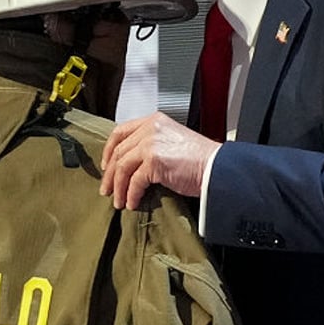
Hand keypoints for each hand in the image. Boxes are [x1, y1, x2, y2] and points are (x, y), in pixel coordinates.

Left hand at [100, 112, 220, 209]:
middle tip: (107, 189)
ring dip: (118, 187)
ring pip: (122, 167)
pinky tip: (132, 203)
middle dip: (111, 174)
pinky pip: (134, 181)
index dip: (109, 150)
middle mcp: (150, 128)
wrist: (216, 167)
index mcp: (154, 121)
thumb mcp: (171, 141)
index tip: (107, 165)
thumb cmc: (200, 158)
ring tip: (118, 201)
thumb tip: (132, 166)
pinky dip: (131, 194)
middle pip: (119, 151)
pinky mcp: (153, 161)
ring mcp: (150, 143)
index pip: (121, 131)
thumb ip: (152, 145)